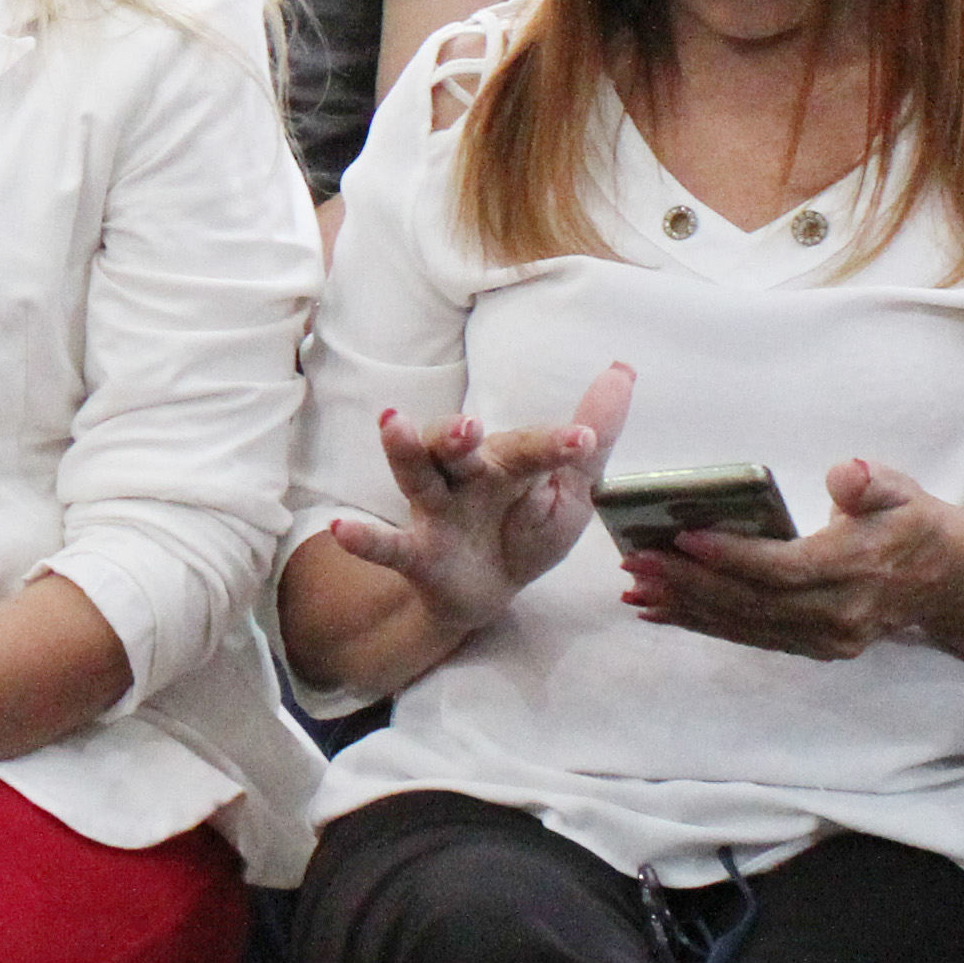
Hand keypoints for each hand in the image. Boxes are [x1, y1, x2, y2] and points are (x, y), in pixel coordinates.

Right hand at [318, 361, 635, 640]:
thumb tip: (623, 370)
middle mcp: (465, 478)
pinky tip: (340, 531)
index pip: (529, 448)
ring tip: (392, 424)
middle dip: (456, 433)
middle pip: (455, 447)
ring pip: (417, 476)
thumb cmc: (528, 530)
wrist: (490, 592)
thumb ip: (593, 438)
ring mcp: (436, 513)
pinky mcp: (416, 553)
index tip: (585, 438)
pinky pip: (387, 545)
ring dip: (405, 451)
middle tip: (468, 424)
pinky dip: (364, 539)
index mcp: (506, 463)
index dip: (555, 443)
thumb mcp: (570, 493)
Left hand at [621, 456, 963, 661]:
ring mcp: (826, 638)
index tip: (682, 536)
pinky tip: (662, 611)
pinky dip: (704, 623)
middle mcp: (839, 613)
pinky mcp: (814, 648)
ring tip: (635, 587)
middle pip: (753, 603)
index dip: (731, 555)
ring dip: (687, 608)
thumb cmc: (910, 521)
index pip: (784, 568)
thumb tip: (845, 474)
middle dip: (689, 583)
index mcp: (857, 569)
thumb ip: (871, 482)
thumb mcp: (900, 489)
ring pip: (746, 625)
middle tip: (636, 562)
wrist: (946, 579)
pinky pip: (751, 636)